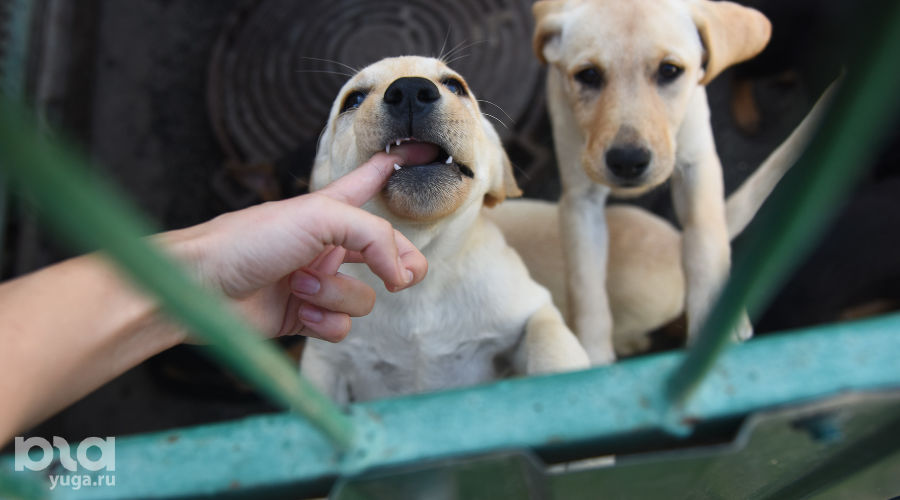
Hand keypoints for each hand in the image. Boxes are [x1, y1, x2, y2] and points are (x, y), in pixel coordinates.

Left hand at [165, 152, 426, 342]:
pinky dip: (325, 321)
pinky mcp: (305, 318)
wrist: (201, 287)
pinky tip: (300, 312)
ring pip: (362, 298)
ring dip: (337, 295)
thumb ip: (374, 236)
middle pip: (385, 254)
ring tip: (301, 286)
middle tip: (400, 277)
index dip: (393, 168)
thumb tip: (401, 274)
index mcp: (328, 210)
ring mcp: (317, 283)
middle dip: (398, 266)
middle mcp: (327, 245)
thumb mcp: (319, 217)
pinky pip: (341, 327)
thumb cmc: (249, 240)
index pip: (368, 182)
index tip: (422, 152)